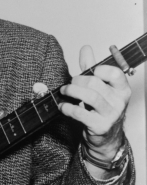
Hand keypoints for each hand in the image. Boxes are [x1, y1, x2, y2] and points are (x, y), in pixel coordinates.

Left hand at [59, 45, 130, 162]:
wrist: (105, 136)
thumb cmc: (101, 108)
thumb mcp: (99, 87)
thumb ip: (91, 67)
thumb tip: (86, 48)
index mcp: (122, 88)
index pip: (114, 73)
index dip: (99, 70)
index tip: (89, 72)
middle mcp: (120, 101)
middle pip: (95, 84)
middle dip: (77, 81)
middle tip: (69, 83)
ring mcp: (111, 115)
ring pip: (90, 97)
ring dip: (71, 92)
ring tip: (64, 91)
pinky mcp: (100, 126)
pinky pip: (81, 113)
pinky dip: (68, 107)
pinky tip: (62, 106)